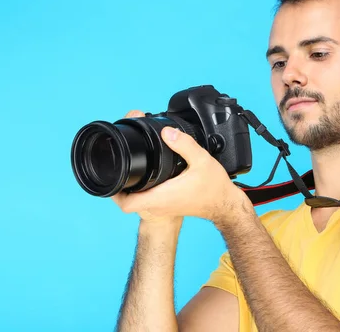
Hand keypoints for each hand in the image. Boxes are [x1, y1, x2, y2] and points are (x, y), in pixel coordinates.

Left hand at [111, 110, 248, 226]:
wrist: (226, 205)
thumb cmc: (215, 188)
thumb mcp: (202, 160)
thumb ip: (184, 144)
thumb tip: (167, 132)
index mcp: (162, 196)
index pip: (126, 203)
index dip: (114, 191)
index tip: (113, 174)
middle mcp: (159, 205)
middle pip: (126, 201)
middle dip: (119, 185)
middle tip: (120, 165)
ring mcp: (163, 207)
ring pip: (137, 201)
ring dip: (130, 188)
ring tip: (131, 168)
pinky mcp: (169, 205)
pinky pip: (147, 200)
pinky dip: (143, 189)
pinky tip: (149, 176)